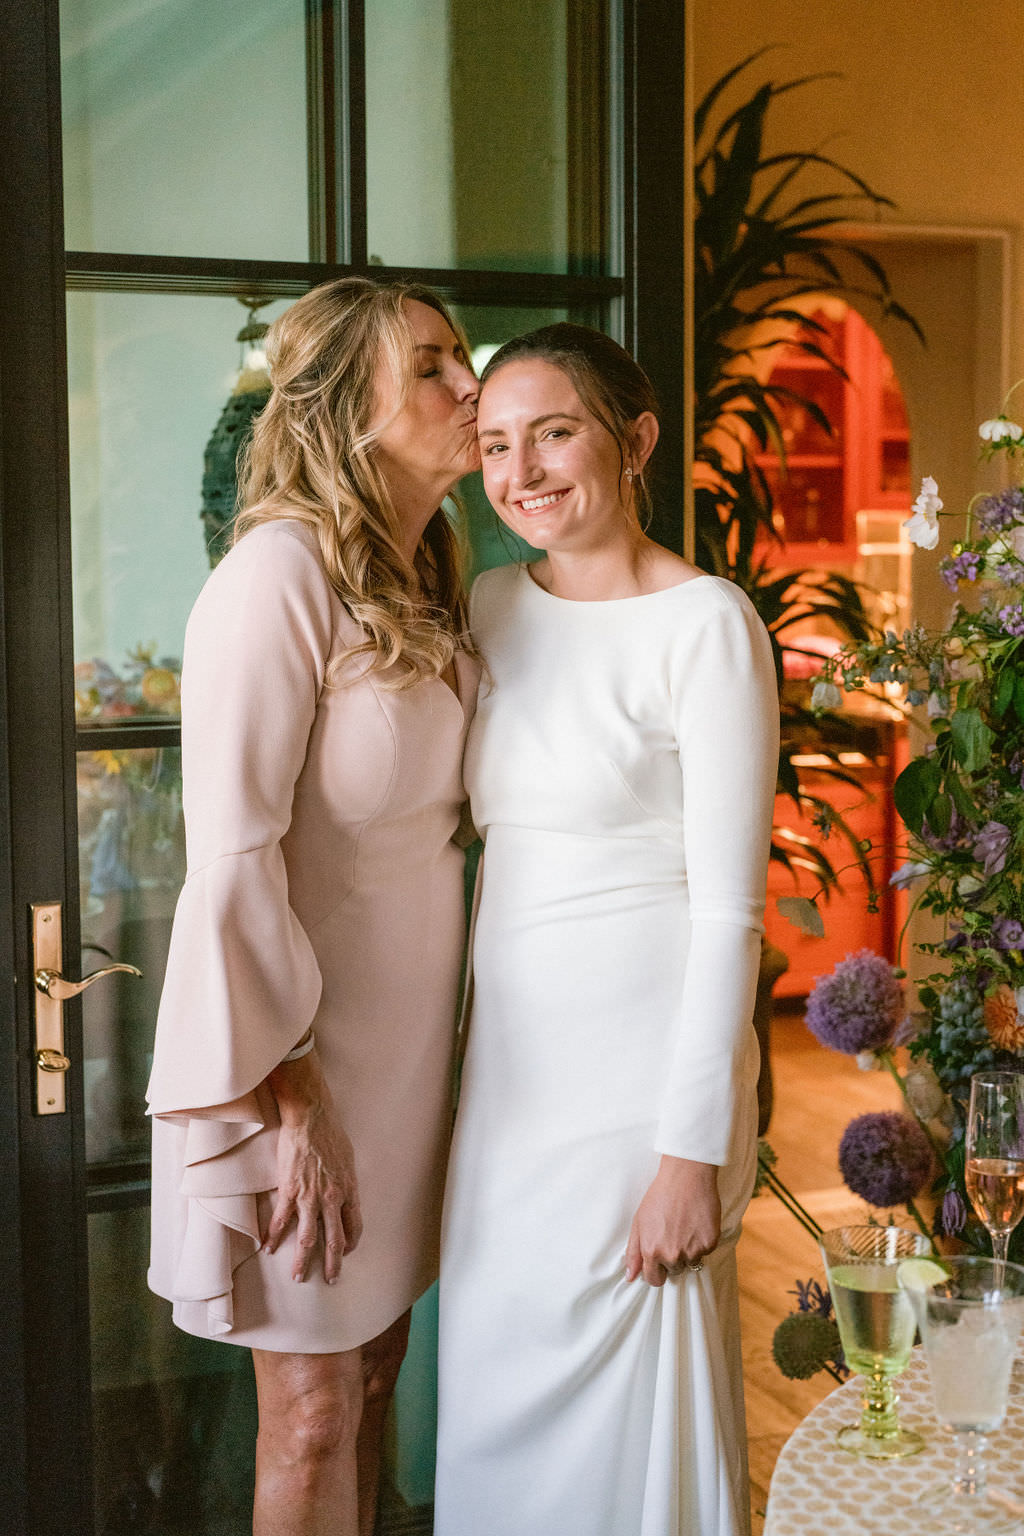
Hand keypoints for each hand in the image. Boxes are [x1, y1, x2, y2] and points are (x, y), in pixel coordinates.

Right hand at [263, 1054, 362, 1283]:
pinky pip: (281, 1220)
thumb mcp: (348, 1159)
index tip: (345, 1252)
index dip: (350, 1243)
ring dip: (303, 1260)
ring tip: (298, 1277)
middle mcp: (332, 1199)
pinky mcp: (289, 1191)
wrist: (311, 1118)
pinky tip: (268, 1248)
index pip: (354, 1226)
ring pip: (307, 1238)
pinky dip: (273, 1237)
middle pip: (334, 1240)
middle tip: (331, 1279)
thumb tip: (343, 1191)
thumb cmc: (331, 1133)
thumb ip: (345, 1180)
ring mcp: (310, 1198)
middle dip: (333, 1263)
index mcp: (349, 1190)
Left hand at [624, 1156, 720, 1286]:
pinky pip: (705, 1251)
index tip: (659, 1259)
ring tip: (685, 1226)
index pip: (654, 1280)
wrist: (686, 1177)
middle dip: (672, 1258)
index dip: (656, 1270)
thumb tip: (630, 1277)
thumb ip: (634, 1253)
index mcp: (652, 1251)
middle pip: (674, 1271)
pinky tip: (696, 1223)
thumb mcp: (639, 1222)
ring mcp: (693, 1251)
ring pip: (691, 1262)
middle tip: (673, 1234)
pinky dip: (702, 1241)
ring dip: (688, 1250)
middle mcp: (672, 1255)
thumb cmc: (659, 1196)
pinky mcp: (710, 1243)